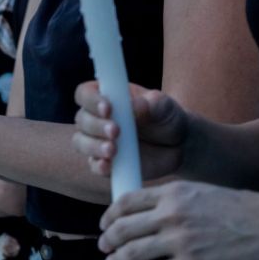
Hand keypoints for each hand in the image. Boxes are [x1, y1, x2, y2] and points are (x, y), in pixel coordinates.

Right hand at [73, 81, 188, 180]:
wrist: (177, 145)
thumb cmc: (166, 117)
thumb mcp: (164, 106)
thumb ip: (151, 104)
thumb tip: (134, 106)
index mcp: (106, 95)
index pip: (86, 93)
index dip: (92, 100)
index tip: (108, 108)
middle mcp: (96, 117)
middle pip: (81, 119)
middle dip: (96, 125)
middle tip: (116, 131)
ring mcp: (98, 141)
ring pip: (81, 142)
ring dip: (93, 146)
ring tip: (113, 150)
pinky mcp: (106, 163)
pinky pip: (93, 166)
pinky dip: (98, 166)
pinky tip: (108, 165)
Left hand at [98, 181, 258, 259]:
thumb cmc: (238, 210)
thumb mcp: (200, 192)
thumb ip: (171, 201)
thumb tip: (144, 213)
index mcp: (173, 193)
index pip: (127, 202)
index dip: (110, 215)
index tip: (105, 224)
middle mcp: (172, 215)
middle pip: (124, 228)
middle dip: (108, 240)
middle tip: (104, 247)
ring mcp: (181, 242)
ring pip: (132, 253)